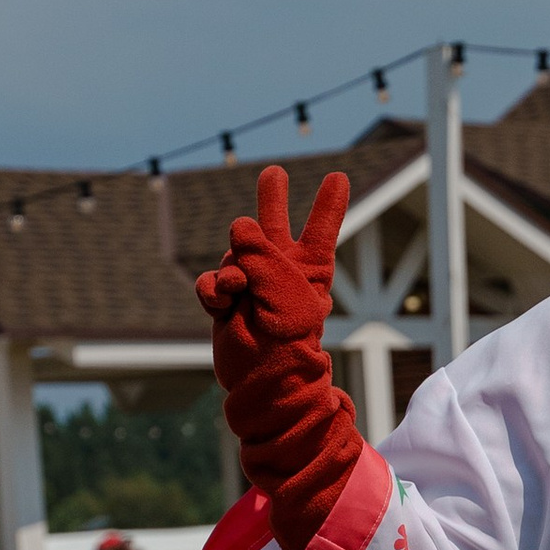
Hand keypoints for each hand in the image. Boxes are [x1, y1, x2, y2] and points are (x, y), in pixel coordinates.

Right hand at [197, 164, 349, 386]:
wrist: (262, 376)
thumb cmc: (285, 336)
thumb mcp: (282, 288)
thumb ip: (260, 251)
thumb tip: (239, 224)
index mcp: (309, 267)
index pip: (321, 229)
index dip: (328, 203)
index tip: (337, 177)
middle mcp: (280, 270)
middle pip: (274, 225)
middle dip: (272, 198)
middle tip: (273, 172)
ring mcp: (251, 284)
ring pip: (232, 253)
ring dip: (231, 270)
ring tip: (237, 293)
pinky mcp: (226, 300)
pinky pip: (212, 281)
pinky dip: (213, 292)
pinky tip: (222, 306)